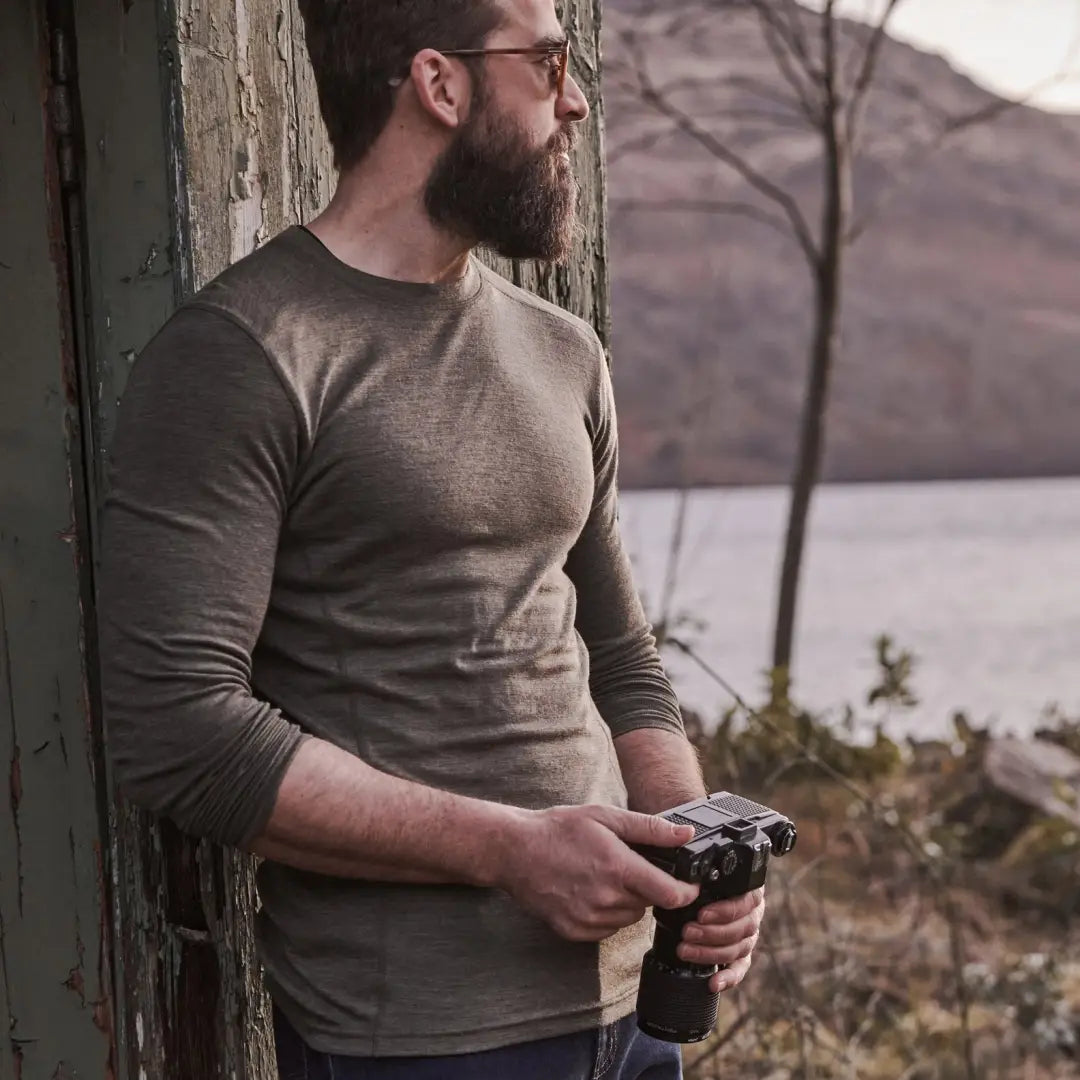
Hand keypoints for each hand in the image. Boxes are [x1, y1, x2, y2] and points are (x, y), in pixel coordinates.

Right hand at [498, 805, 700, 942]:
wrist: (514, 851)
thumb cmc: (559, 829)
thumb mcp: (605, 816)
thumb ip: (650, 828)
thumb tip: (686, 835)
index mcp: (618, 867)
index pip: (670, 894)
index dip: (686, 891)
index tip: (689, 885)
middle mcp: (605, 899)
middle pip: (649, 904)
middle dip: (647, 887)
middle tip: (626, 866)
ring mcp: (588, 919)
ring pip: (628, 918)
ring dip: (627, 902)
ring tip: (604, 877)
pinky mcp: (574, 932)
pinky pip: (606, 929)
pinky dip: (606, 914)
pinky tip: (589, 892)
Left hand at [678, 887, 764, 993]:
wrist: (701, 892)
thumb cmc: (700, 881)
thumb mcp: (705, 875)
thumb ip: (703, 877)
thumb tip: (687, 882)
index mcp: (749, 890)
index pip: (745, 902)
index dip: (723, 911)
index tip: (701, 915)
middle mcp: (753, 914)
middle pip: (742, 928)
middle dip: (711, 933)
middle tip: (687, 932)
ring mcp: (749, 936)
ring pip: (738, 949)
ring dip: (711, 953)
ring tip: (685, 951)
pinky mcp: (742, 956)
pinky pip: (740, 969)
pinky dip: (727, 978)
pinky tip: (713, 984)